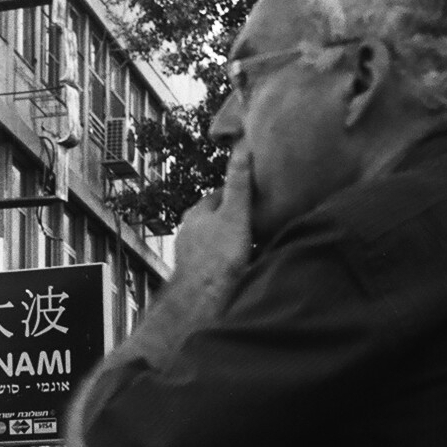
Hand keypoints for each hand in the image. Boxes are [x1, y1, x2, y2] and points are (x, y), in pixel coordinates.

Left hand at [172, 149, 253, 295]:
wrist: (202, 299)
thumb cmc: (219, 255)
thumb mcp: (235, 214)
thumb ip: (239, 183)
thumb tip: (242, 147)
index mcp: (196, 213)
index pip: (218, 195)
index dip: (238, 193)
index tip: (255, 194)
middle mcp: (188, 231)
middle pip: (216, 218)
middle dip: (234, 218)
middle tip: (258, 219)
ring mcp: (189, 253)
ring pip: (214, 239)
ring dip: (231, 240)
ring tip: (254, 243)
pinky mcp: (195, 273)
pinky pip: (215, 260)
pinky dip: (227, 259)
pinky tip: (240, 266)